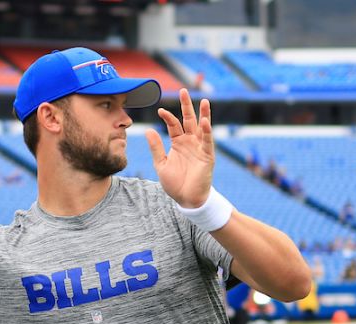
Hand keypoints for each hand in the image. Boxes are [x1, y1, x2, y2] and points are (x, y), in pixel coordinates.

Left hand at [145, 88, 213, 208]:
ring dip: (203, 114)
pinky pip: (207, 142)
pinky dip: (206, 132)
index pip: (173, 125)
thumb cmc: (175, 183)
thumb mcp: (161, 164)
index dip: (168, 117)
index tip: (160, 110)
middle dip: (187, 106)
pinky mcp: (207, 156)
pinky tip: (204, 122)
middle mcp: (190, 142)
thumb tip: (148, 130)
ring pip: (202, 127)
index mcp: (178, 142)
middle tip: (183, 90)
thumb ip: (156, 147)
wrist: (186, 199)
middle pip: (189, 120)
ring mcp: (200, 148)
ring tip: (204, 100)